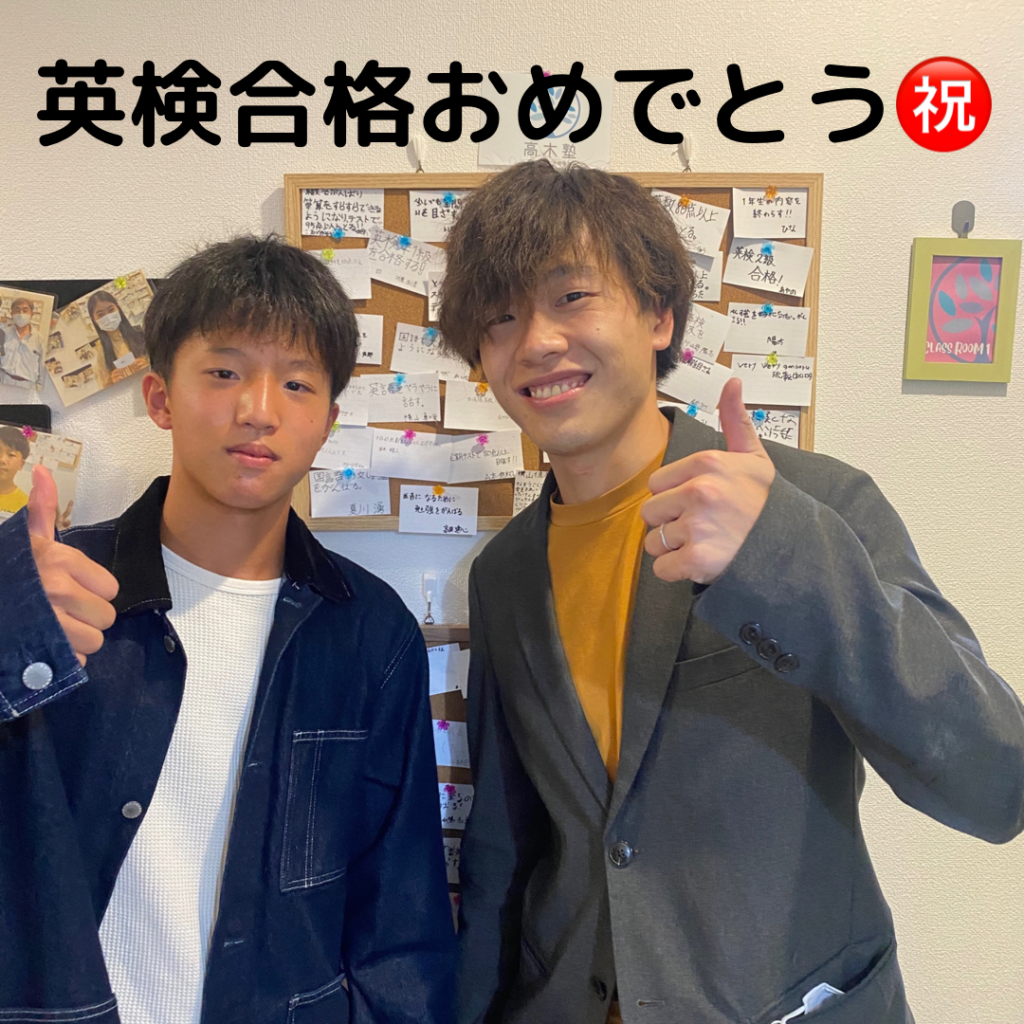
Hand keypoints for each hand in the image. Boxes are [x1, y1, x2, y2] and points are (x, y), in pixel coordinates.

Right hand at [28, 465, 117, 666]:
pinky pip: (76, 660)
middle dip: (90, 617)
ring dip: (78, 638)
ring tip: (55, 627)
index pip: (111, 587)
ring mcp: (51, 622)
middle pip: (107, 617)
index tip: (75, 588)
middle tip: (66, 611)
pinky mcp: (42, 650)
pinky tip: (48, 645)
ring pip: (94, 640)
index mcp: (60, 561)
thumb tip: (43, 472)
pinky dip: (65, 657)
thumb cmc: (6, 569)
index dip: (95, 591)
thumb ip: (41, 509)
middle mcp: (58, 591)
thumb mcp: (23, 539)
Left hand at [641, 378, 775, 583]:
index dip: (673, 497)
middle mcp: (699, 491)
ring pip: (654, 542)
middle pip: (650, 513)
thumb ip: (735, 420)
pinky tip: (702, 563)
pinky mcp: (698, 560)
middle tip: (703, 527)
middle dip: (670, 524)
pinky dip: (677, 573)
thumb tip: (733, 380)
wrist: (792, 547)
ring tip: (706, 544)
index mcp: (707, 463)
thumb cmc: (765, 503)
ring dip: (674, 550)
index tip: (700, 503)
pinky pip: (662, 569)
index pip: (656, 484)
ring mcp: (698, 526)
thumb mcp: (753, 458)